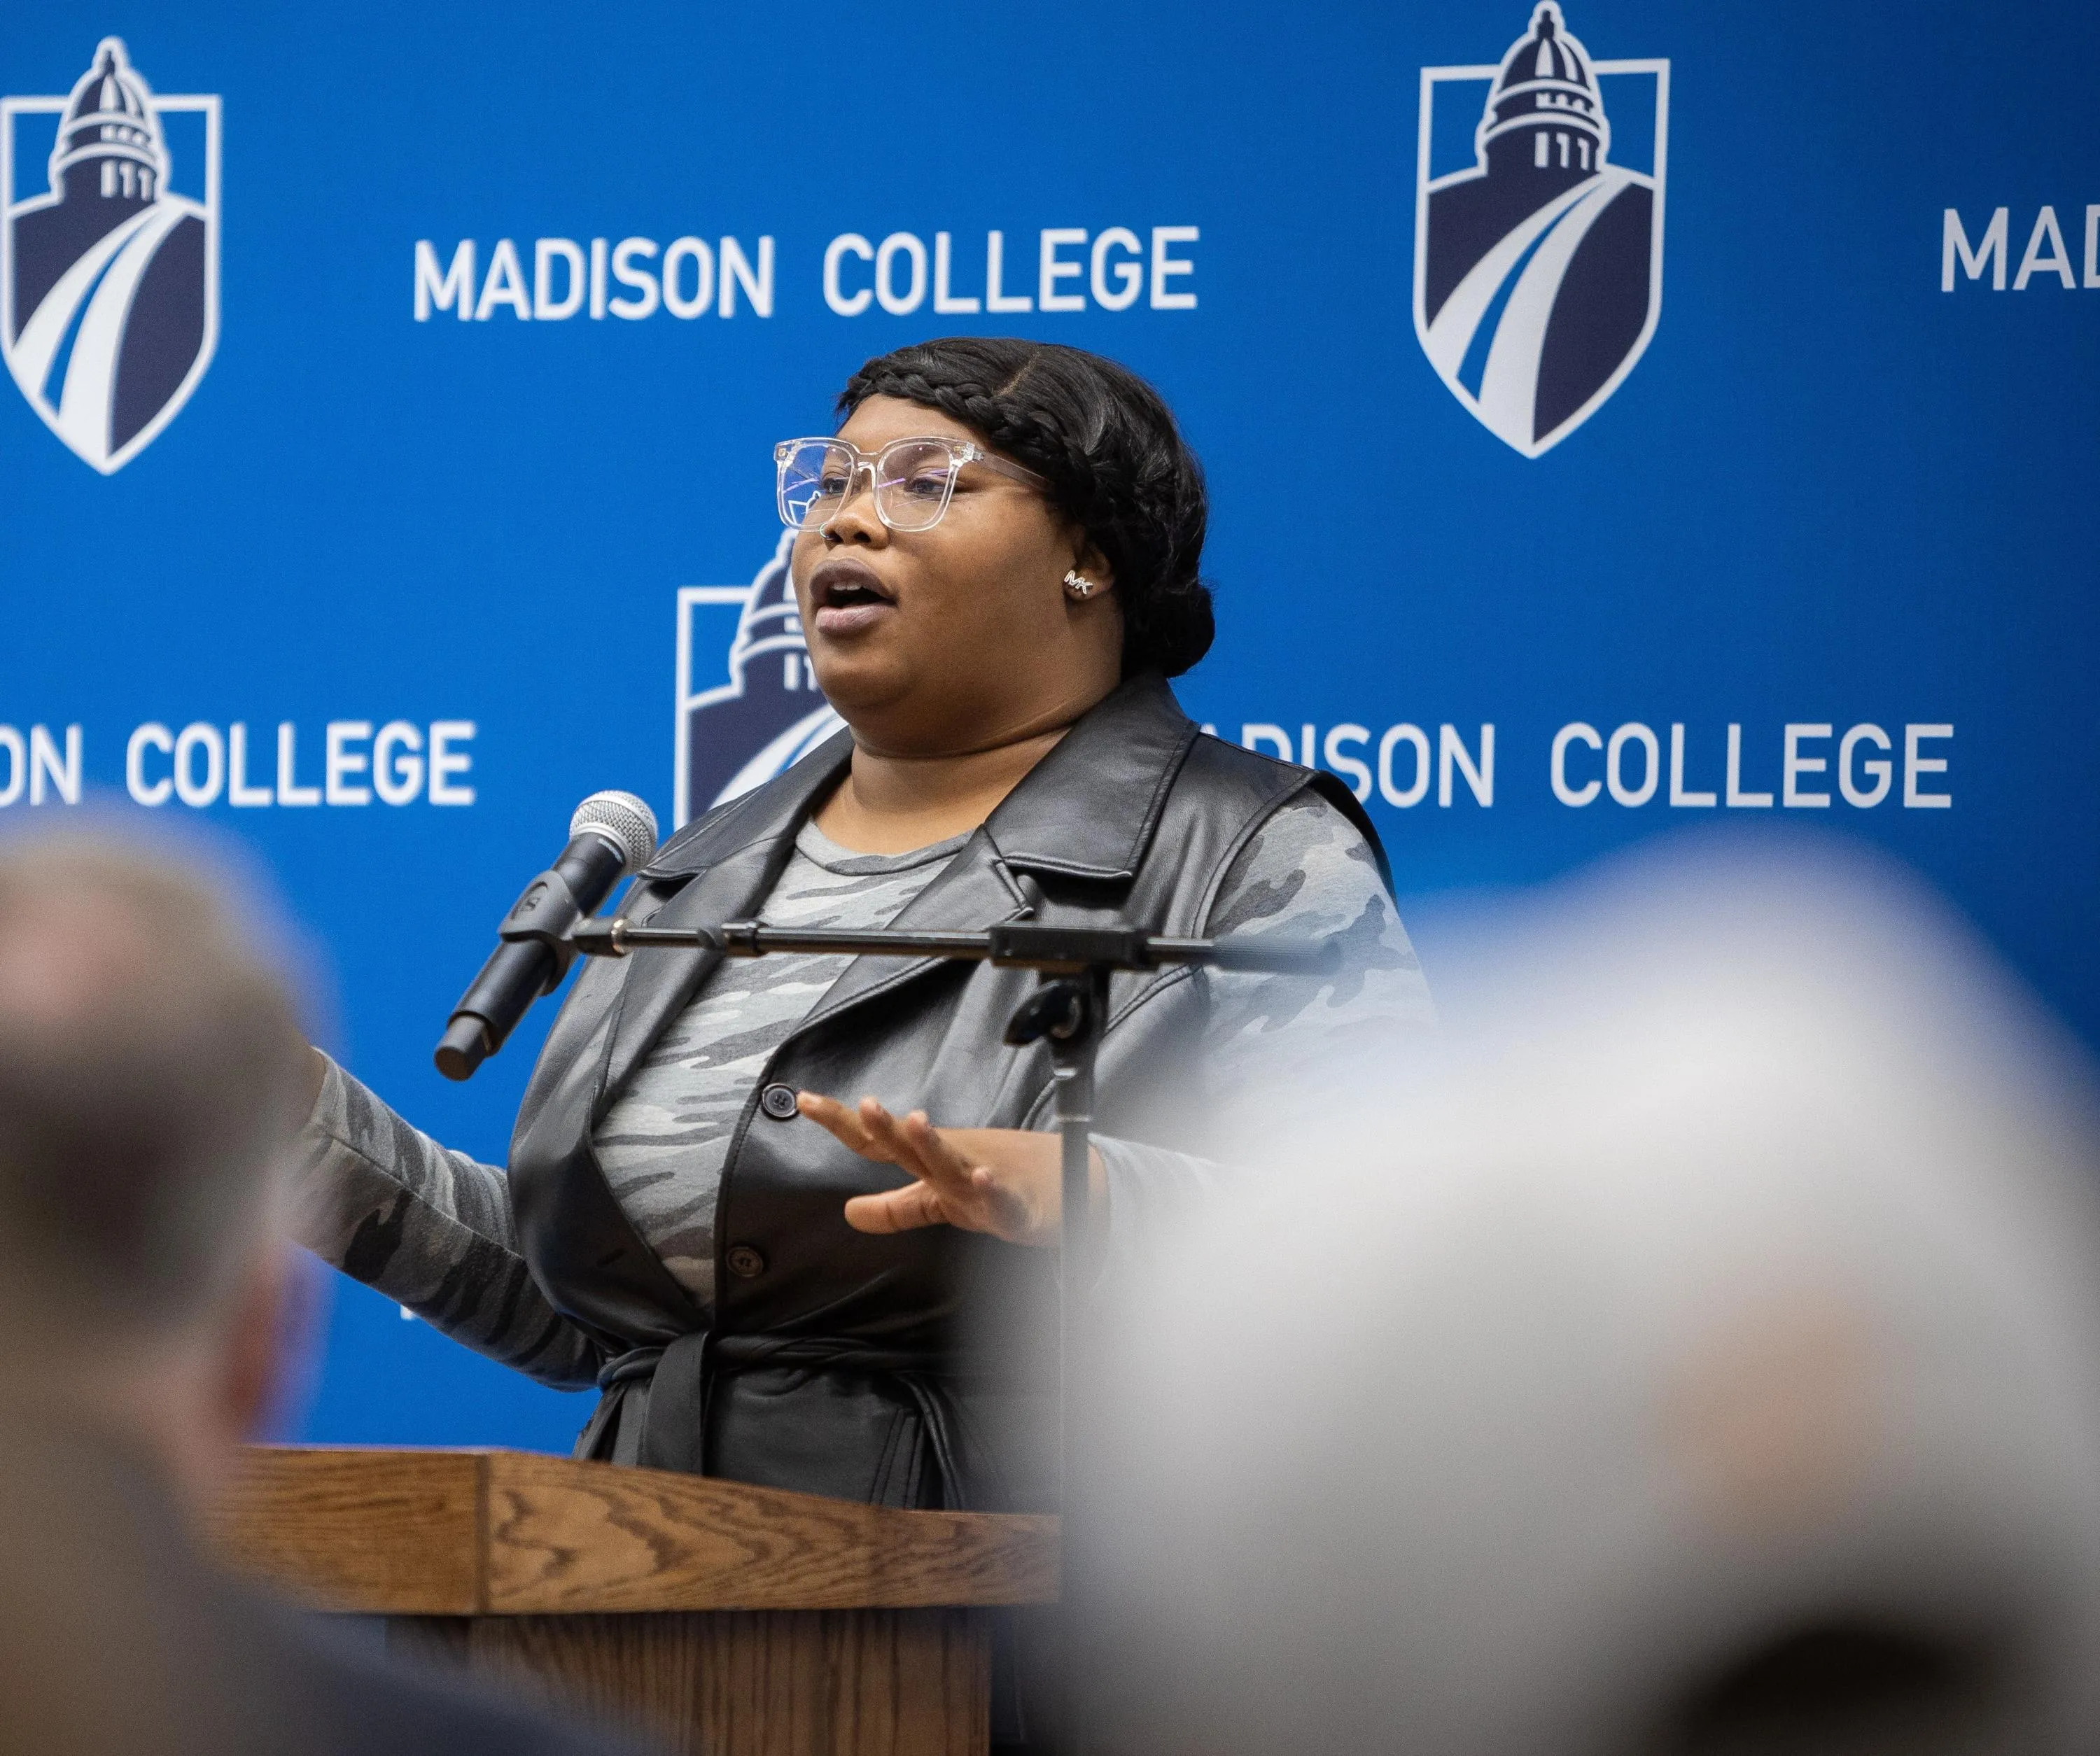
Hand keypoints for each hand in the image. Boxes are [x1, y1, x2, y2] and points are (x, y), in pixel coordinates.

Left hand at [795, 1092, 1102, 1247]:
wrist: (1070, 1188)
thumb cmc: (1002, 1186)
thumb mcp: (940, 1201)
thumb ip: (895, 1206)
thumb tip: (849, 1211)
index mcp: (931, 1161)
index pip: (878, 1142)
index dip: (843, 1123)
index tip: (806, 1100)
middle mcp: (953, 1163)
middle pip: (912, 1145)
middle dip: (887, 1127)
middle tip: (863, 1104)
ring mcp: (984, 1181)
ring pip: (954, 1163)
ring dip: (933, 1144)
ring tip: (916, 1122)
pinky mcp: (1016, 1207)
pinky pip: (1002, 1198)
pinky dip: (992, 1188)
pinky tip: (983, 1177)